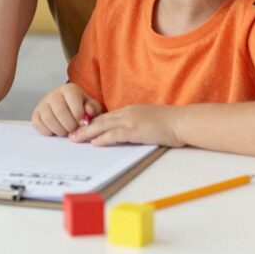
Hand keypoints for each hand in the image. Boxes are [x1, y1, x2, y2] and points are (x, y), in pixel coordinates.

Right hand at [32, 83, 102, 136]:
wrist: (65, 109)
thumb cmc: (80, 109)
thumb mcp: (90, 107)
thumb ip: (93, 108)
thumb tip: (88, 111)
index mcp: (69, 89)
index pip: (73, 101)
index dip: (79, 115)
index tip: (83, 123)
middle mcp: (54, 94)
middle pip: (61, 112)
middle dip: (70, 125)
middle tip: (74, 130)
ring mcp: (42, 104)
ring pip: (49, 119)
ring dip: (60, 130)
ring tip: (66, 131)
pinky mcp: (35, 115)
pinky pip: (40, 125)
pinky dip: (49, 132)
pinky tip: (56, 130)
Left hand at [69, 104, 185, 147]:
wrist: (182, 122)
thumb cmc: (170, 124)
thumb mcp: (149, 121)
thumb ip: (137, 124)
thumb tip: (129, 133)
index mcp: (131, 110)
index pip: (107, 117)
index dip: (93, 123)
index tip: (81, 128)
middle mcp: (128, 113)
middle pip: (101, 120)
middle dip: (84, 128)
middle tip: (71, 134)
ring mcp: (132, 120)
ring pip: (104, 126)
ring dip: (88, 133)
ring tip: (76, 139)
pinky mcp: (136, 130)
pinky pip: (116, 134)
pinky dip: (103, 138)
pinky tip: (94, 143)